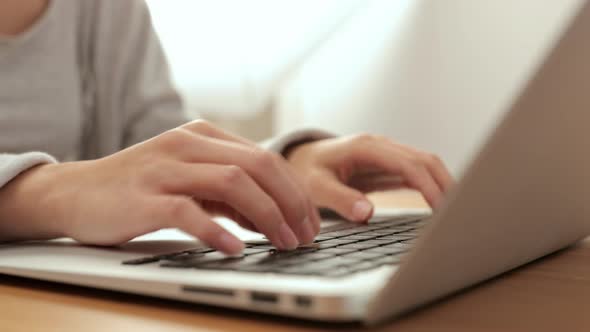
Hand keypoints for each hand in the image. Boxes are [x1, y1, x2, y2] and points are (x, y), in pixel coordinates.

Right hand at [0, 121, 319, 253]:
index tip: (310, 221)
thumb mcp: (190, 181)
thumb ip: (229, 192)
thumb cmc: (140, 188)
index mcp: (203, 136)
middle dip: (292, 202)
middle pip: (258, 166)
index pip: (266, 158)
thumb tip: (272, 215)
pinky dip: (218, 231)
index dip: (296, 191)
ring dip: (268, 216)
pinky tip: (235, 249)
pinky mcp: (144, 198)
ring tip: (284, 242)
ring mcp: (165, 168)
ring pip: (233, 183)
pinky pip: (189, 211)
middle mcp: (187, 144)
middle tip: (306, 235)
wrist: (75, 192)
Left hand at [286, 134, 453, 221]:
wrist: (298, 161)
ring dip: (442, 184)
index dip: (428, 186)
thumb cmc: (305, 171)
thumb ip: (340, 199)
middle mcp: (380, 146)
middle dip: (445, 183)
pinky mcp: (386, 166)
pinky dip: (431, 187)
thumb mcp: (315, 186)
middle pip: (425, 160)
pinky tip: (440, 205)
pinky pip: (415, 174)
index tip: (441, 209)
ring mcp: (385, 155)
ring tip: (457, 210)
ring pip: (425, 165)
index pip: (408, 164)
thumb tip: (368, 212)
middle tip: (460, 211)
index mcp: (365, 147)